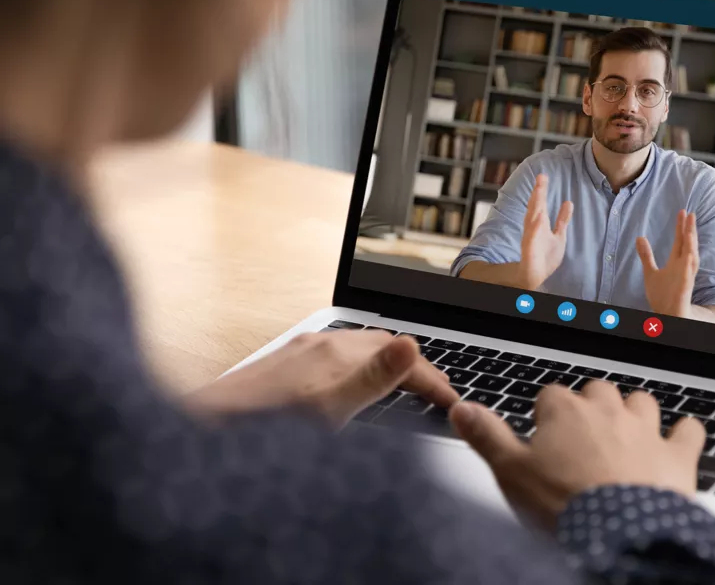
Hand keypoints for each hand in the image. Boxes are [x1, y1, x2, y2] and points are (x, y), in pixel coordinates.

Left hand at [185, 330, 457, 429]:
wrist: (204, 430)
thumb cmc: (265, 428)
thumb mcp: (329, 410)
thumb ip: (374, 378)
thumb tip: (410, 344)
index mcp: (337, 351)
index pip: (402, 356)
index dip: (432, 379)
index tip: (452, 400)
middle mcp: (320, 344)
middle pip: (382, 344)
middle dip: (413, 365)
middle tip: (435, 390)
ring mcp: (300, 352)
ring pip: (357, 349)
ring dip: (386, 364)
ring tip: (403, 387)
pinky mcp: (284, 365)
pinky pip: (335, 357)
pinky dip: (360, 368)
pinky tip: (351, 388)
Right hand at [450, 381, 704, 529]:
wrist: (619, 539)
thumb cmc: (563, 507)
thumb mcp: (510, 473)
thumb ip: (486, 436)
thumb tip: (461, 408)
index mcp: (564, 409)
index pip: (550, 395)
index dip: (546, 417)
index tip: (543, 438)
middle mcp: (607, 409)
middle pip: (597, 391)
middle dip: (591, 408)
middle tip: (582, 439)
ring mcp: (646, 429)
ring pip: (642, 402)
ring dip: (635, 414)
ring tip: (625, 436)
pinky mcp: (678, 455)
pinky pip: (689, 429)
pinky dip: (684, 434)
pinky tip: (679, 442)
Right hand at [519, 174, 572, 289]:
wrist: (536, 276)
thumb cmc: (545, 257)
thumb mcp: (558, 235)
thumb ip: (562, 220)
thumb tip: (568, 203)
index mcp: (539, 224)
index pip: (540, 204)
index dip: (541, 190)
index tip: (543, 176)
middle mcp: (533, 229)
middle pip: (536, 207)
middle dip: (538, 193)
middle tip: (541, 177)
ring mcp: (531, 239)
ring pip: (532, 219)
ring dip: (535, 205)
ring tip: (539, 190)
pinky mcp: (530, 251)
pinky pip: (532, 239)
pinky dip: (535, 228)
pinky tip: (539, 218)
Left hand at [636, 209, 698, 318]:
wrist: (666, 315)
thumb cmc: (662, 296)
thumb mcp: (650, 272)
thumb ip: (646, 255)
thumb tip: (640, 237)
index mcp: (676, 263)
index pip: (680, 241)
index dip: (681, 227)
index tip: (682, 212)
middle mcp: (683, 268)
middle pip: (688, 245)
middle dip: (689, 230)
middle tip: (689, 214)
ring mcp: (685, 278)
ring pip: (691, 258)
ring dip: (692, 244)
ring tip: (691, 229)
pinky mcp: (684, 290)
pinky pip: (688, 277)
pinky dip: (690, 266)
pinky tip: (690, 255)